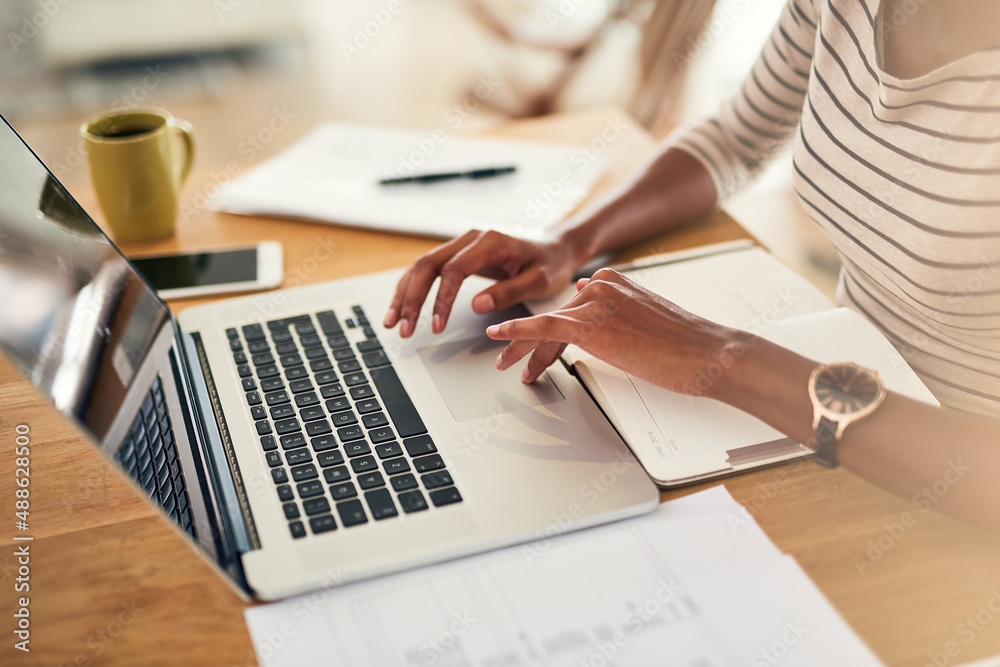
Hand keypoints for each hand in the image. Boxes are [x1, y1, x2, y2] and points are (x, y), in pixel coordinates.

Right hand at [384, 229, 582, 337]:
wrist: (554, 250)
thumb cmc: (549, 265)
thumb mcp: (538, 281)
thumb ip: (509, 292)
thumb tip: (477, 305)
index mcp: (490, 242)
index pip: (454, 269)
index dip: (442, 298)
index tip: (437, 325)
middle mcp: (470, 239)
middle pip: (428, 265)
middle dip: (412, 299)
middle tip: (404, 328)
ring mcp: (461, 246)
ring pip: (421, 267)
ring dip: (405, 295)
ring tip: (393, 323)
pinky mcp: (457, 256)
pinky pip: (427, 271)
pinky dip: (412, 290)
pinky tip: (402, 309)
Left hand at [485, 268, 742, 392]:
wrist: (707, 352)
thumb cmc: (686, 345)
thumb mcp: (646, 321)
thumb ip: (619, 316)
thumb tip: (600, 322)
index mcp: (614, 280)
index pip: (571, 307)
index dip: (550, 332)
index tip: (536, 346)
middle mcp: (600, 285)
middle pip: (554, 316)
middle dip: (528, 340)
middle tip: (507, 353)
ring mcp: (594, 303)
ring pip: (545, 324)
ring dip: (518, 345)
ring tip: (502, 362)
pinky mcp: (590, 326)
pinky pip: (543, 327)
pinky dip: (517, 331)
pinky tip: (499, 335)